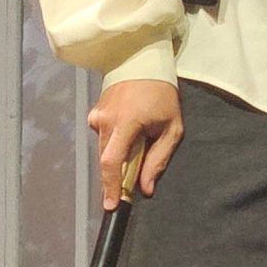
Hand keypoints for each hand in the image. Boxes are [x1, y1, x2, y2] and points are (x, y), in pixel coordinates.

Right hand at [89, 78, 181, 209]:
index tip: (111, 206)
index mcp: (126, 123)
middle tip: (135, 176)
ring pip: (105, 149)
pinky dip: (115, 141)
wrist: (141, 60)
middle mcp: (105, 121)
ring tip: (139, 141)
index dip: (110, 187)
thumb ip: (158, 160)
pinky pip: (103, 136)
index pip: (112, 162)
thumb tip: (146, 190)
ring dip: (119, 155)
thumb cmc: (162, 94)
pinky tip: (129, 127)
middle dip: (119, 173)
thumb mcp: (172, 128)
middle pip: (108, 160)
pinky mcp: (95, 112)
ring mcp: (97, 116)